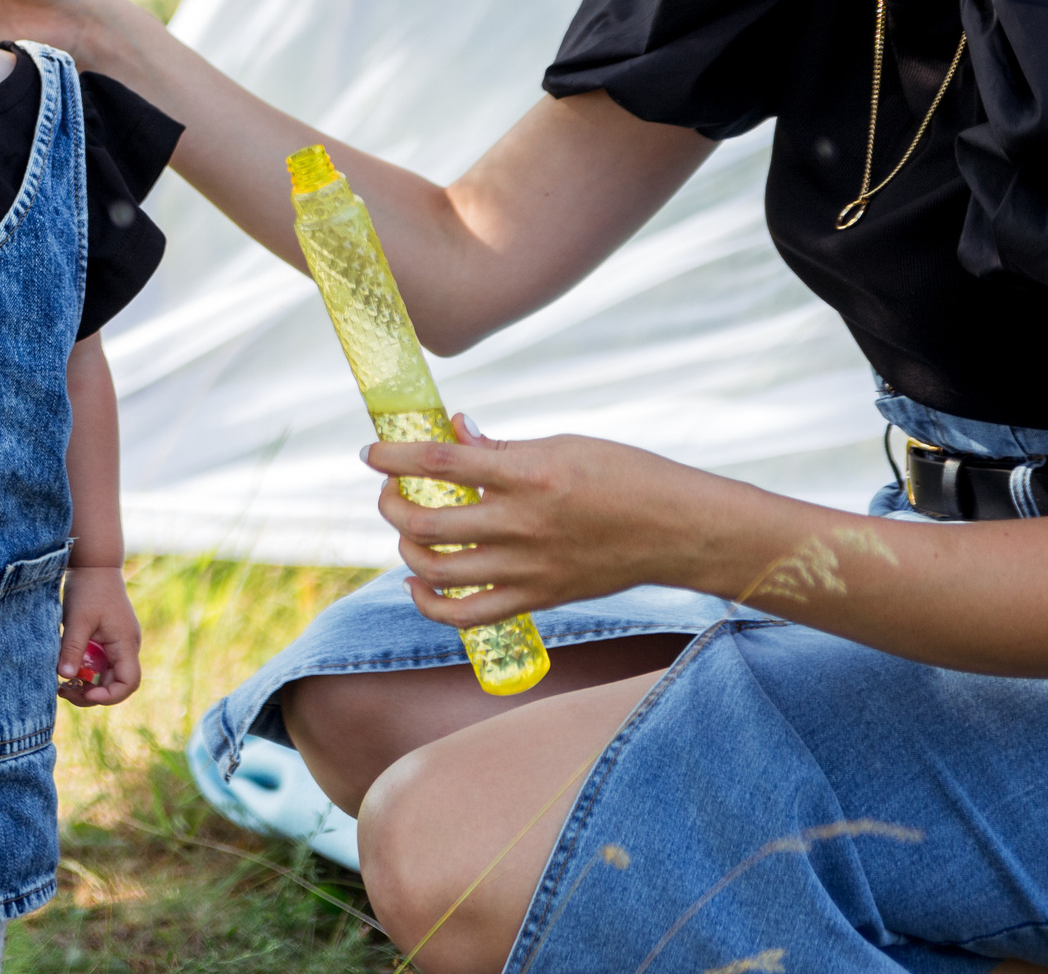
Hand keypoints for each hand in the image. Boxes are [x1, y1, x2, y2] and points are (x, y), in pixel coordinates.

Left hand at [55, 564, 141, 708]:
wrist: (94, 564)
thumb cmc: (88, 589)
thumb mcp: (78, 619)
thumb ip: (72, 648)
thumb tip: (65, 677)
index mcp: (125, 643)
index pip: (129, 683)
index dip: (109, 695)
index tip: (85, 692)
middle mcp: (127, 647)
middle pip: (117, 684)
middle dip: (92, 693)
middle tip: (64, 691)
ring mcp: (119, 644)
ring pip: (108, 676)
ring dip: (88, 684)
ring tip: (63, 684)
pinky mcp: (109, 640)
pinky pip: (102, 665)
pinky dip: (87, 671)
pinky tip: (68, 669)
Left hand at [367, 419, 709, 629]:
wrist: (676, 531)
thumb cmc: (625, 475)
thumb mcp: (562, 444)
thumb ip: (501, 447)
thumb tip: (453, 431)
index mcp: (528, 475)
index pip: (438, 463)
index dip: (393, 457)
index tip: (371, 452)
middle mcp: (522, 525)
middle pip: (425, 523)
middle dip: (391, 504)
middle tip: (390, 490)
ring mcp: (527, 568)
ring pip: (436, 571)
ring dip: (405, 548)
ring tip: (406, 530)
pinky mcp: (536, 598)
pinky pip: (466, 616)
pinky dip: (430, 603)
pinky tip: (419, 583)